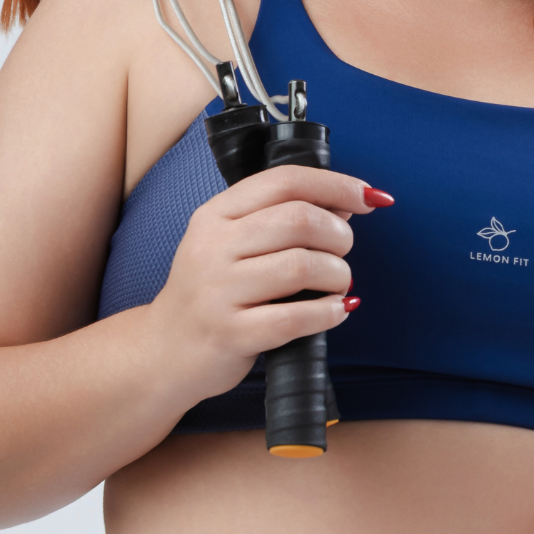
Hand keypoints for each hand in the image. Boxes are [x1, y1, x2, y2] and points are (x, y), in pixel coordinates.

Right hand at [145, 165, 388, 402]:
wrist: (165, 351)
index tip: (368, 198)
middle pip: (300, 220)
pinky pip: (296, 317)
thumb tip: (346, 206)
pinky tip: (335, 311)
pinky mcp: (231, 333)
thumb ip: (280, 221)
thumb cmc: (210, 295)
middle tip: (342, 254)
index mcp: (215, 215)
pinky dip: (328, 313)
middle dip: (339, 235)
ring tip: (337, 286)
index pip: (284, 182)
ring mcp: (219, 291)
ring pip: (303, 266)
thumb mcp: (230, 246)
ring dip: (338, 275)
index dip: (336, 186)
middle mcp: (213, 247)